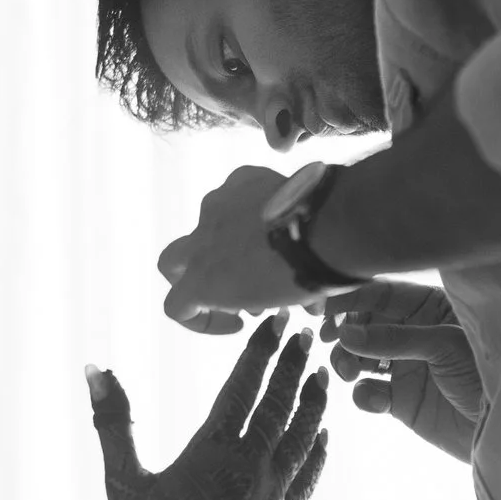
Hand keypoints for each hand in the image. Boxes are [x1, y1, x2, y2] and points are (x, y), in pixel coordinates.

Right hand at [86, 313, 328, 499]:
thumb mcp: (121, 480)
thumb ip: (113, 420)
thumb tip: (95, 367)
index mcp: (213, 452)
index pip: (245, 386)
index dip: (263, 349)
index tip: (278, 319)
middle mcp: (252, 470)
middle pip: (281, 403)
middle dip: (296, 363)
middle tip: (311, 329)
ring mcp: (273, 497)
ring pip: (304, 436)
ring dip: (315, 400)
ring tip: (323, 370)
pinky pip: (309, 477)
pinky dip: (319, 450)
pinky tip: (325, 432)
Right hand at [156, 165, 318, 333]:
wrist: (329, 228)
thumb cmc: (304, 277)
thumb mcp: (282, 302)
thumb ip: (269, 299)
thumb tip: (297, 300)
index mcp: (202, 280)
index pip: (176, 306)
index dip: (201, 320)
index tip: (239, 320)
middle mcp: (199, 241)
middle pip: (171, 262)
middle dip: (195, 273)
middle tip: (234, 282)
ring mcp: (217, 206)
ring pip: (211, 224)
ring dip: (231, 239)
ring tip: (269, 245)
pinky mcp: (240, 179)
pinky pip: (237, 194)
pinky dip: (252, 207)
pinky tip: (280, 212)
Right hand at [320, 281, 484, 463]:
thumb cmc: (486, 373)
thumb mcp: (443, 346)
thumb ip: (392, 338)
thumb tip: (344, 334)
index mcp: (430, 307)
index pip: (381, 292)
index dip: (348, 296)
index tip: (318, 305)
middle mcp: (414, 333)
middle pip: (363, 322)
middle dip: (343, 330)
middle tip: (326, 338)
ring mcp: (406, 367)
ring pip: (359, 356)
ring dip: (346, 361)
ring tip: (348, 372)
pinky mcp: (402, 400)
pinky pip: (369, 392)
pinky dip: (364, 394)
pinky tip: (374, 399)